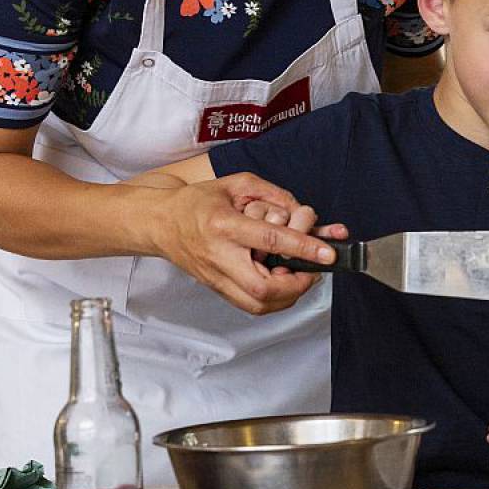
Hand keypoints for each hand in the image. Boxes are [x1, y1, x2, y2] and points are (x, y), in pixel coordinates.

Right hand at [148, 172, 339, 314]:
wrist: (160, 222)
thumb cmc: (197, 202)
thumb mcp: (237, 184)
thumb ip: (273, 194)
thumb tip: (301, 212)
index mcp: (224, 226)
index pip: (270, 240)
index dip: (303, 248)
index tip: (327, 252)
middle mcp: (219, 256)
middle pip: (262, 287)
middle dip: (296, 285)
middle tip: (313, 270)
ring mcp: (217, 277)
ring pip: (257, 304)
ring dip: (286, 296)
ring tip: (300, 277)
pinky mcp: (217, 288)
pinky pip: (250, 305)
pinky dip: (273, 300)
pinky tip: (283, 283)